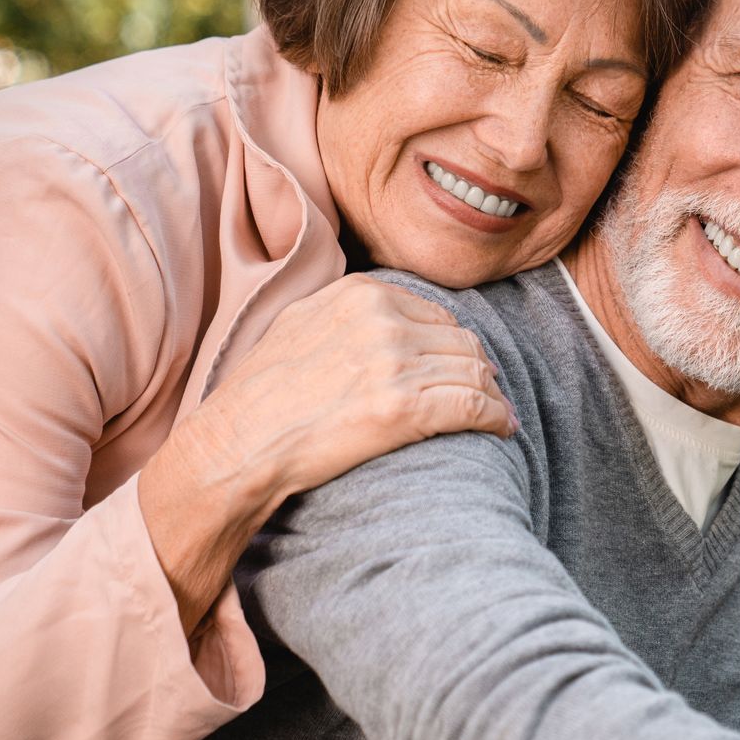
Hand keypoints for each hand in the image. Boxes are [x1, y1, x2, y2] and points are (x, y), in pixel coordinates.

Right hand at [140, 274, 512, 631]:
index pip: (437, 314)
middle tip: (489, 393)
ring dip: (492, 395)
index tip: (463, 365)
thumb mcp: (299, 324)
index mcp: (361, 295)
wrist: (237, 444)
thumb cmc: (260, 394)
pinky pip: (472, 406)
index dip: (456, 344)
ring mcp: (395, 364)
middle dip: (480, 369)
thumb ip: (348, 311)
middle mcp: (383, 321)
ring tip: (498, 414)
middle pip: (462, 341)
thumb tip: (389, 312)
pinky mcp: (403, 409)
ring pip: (473, 372)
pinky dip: (496, 417)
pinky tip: (502, 428)